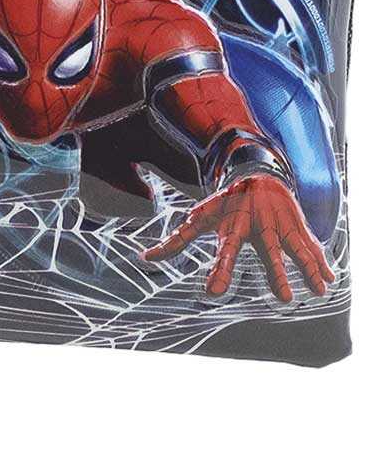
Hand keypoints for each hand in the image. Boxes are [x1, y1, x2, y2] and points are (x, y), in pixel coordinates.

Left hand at [141, 173, 333, 301]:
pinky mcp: (297, 225)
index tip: (213, 292)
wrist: (258, 174)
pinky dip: (320, 260)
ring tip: (317, 290)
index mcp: (234, 227)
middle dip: (276, 273)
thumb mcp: (201, 218)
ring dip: (307, 269)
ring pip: (296, 248)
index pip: (225, 252)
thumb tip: (146, 257)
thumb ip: (176, 240)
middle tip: (283, 298)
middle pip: (268, 252)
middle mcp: (260, 227)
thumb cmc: (226, 203)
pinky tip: (328, 279)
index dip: (219, 271)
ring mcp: (281, 225)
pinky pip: (310, 244)